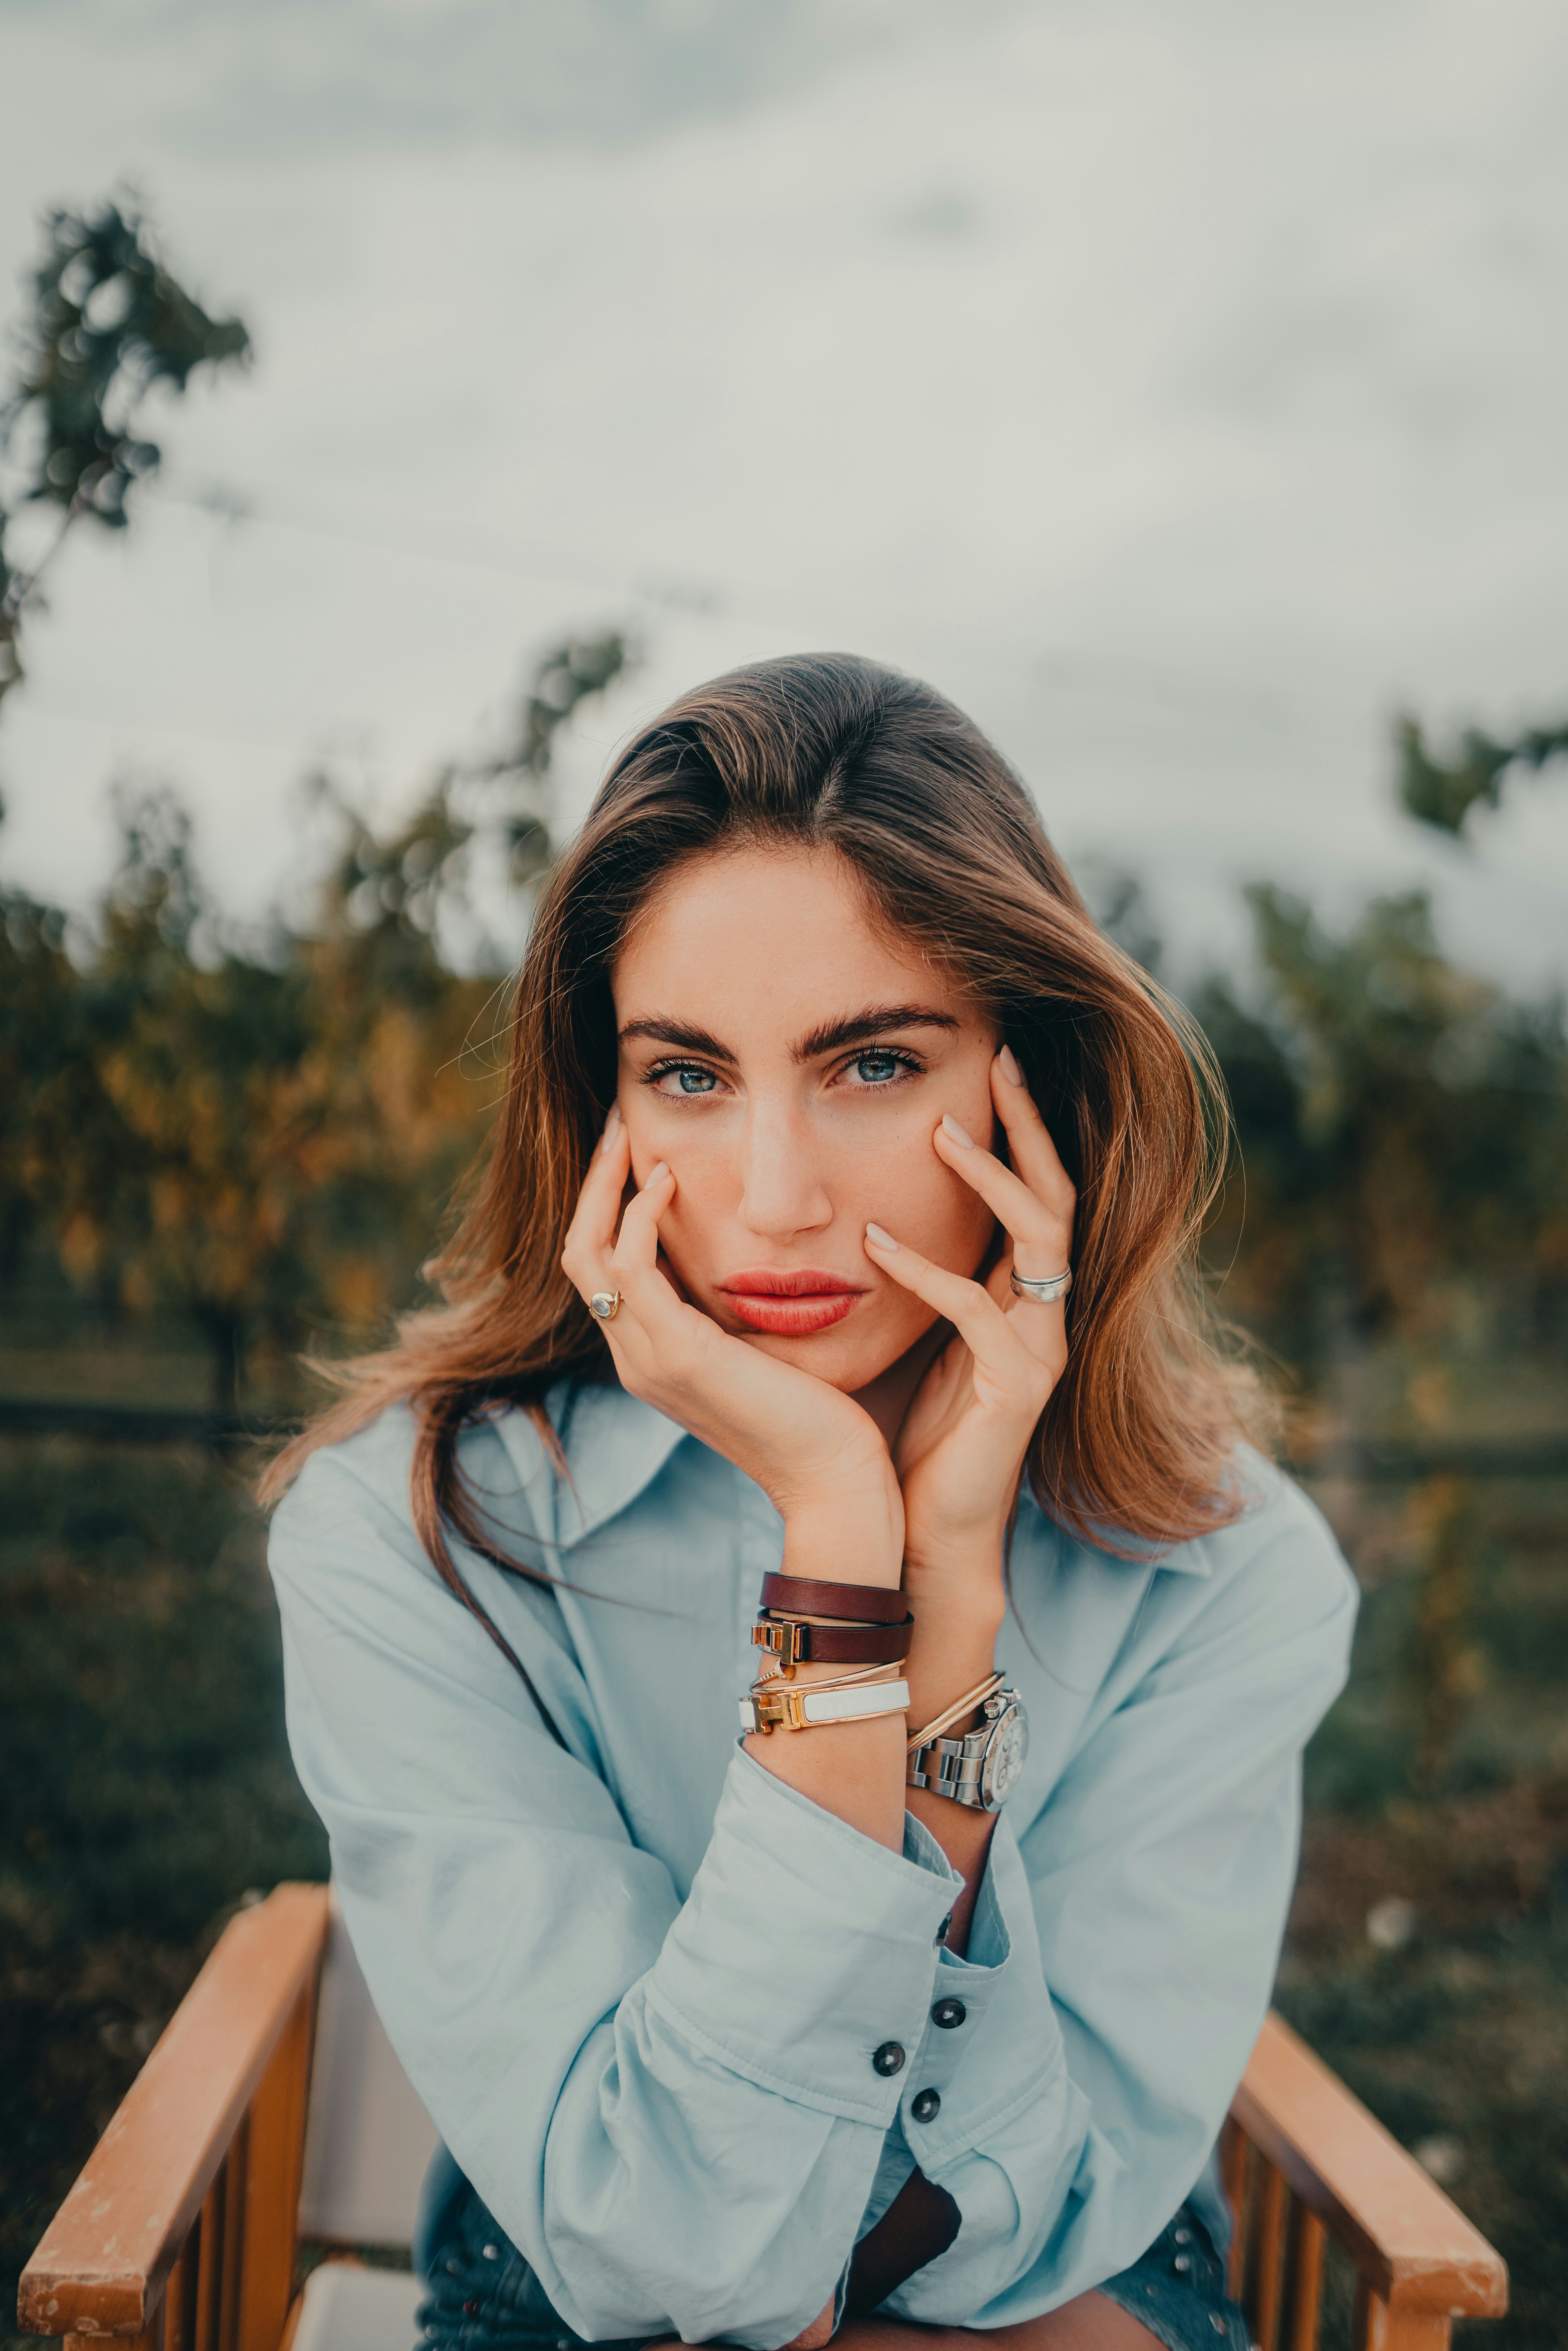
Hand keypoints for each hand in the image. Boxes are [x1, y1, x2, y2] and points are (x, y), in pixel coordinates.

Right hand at [561, 1112, 902, 1579]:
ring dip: (605, 1185)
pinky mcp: (679, 1355)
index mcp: (653, 1358)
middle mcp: (636, 1359)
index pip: (601, 1268)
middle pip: (578, 1252)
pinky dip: (641, 1216)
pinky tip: (667, 1179)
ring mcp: (649, 1360)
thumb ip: (735, 1312)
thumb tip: (740, 1260)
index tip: (634, 1149)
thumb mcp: (762, 1351)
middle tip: (618, 1122)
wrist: (837, 1483)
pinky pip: (633, 1268)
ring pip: (589, 1253)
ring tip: (631, 1133)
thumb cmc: (821, 1417)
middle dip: (592, 1183)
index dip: (607, 1205)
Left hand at [863, 1050, 1075, 1619]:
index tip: (994, 1067)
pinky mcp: (1017, 1386)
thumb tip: (864, 1209)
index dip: (1022, 1132)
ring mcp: (1039, 1349)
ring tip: (943, 1131)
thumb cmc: (912, 1438)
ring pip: (1038, 1237)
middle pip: (1057, 1196)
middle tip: (1001, 1063)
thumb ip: (914, 1280)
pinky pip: (975, 1309)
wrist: (927, 1530)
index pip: (1036, 1194)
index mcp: (1021, 1301)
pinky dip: (926, 1270)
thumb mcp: (915, 1338)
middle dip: (1031, 1127)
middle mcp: (1044, 1316)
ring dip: (990, 1180)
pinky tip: (876, 1242)